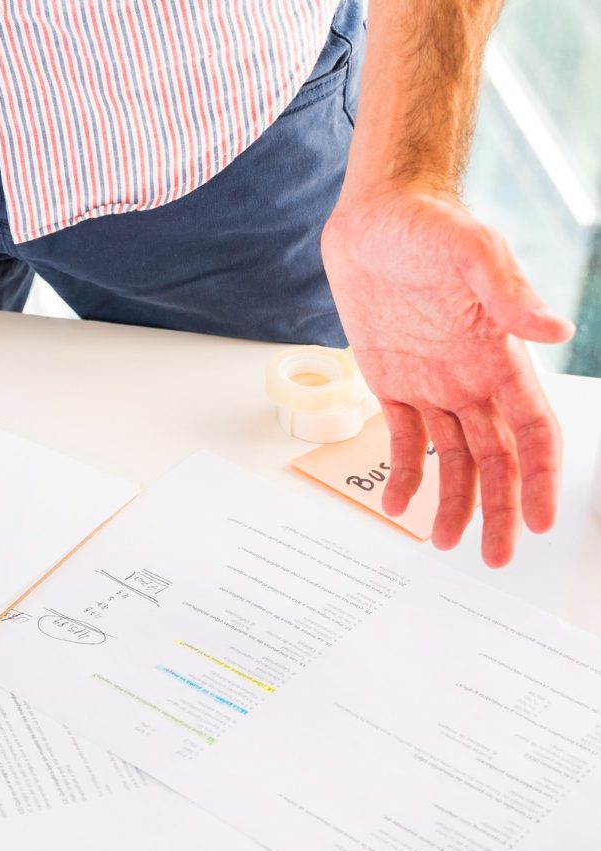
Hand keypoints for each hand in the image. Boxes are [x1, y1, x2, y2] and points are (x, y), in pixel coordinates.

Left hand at [321, 189, 573, 566]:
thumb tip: (553, 330)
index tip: (540, 518)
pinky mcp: (393, 381)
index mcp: (501, 355)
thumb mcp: (471, 251)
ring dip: (453, 502)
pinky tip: (398, 505)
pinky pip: (403, 440)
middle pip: (497, 457)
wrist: (376, 214)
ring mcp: (434, 383)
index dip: (540, 475)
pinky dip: (403, 473)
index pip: (533, 429)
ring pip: (454, 458)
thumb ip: (507, 293)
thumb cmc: (429, 224)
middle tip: (495, 556)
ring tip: (445, 543)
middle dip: (499, 507)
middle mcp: (472, 377)